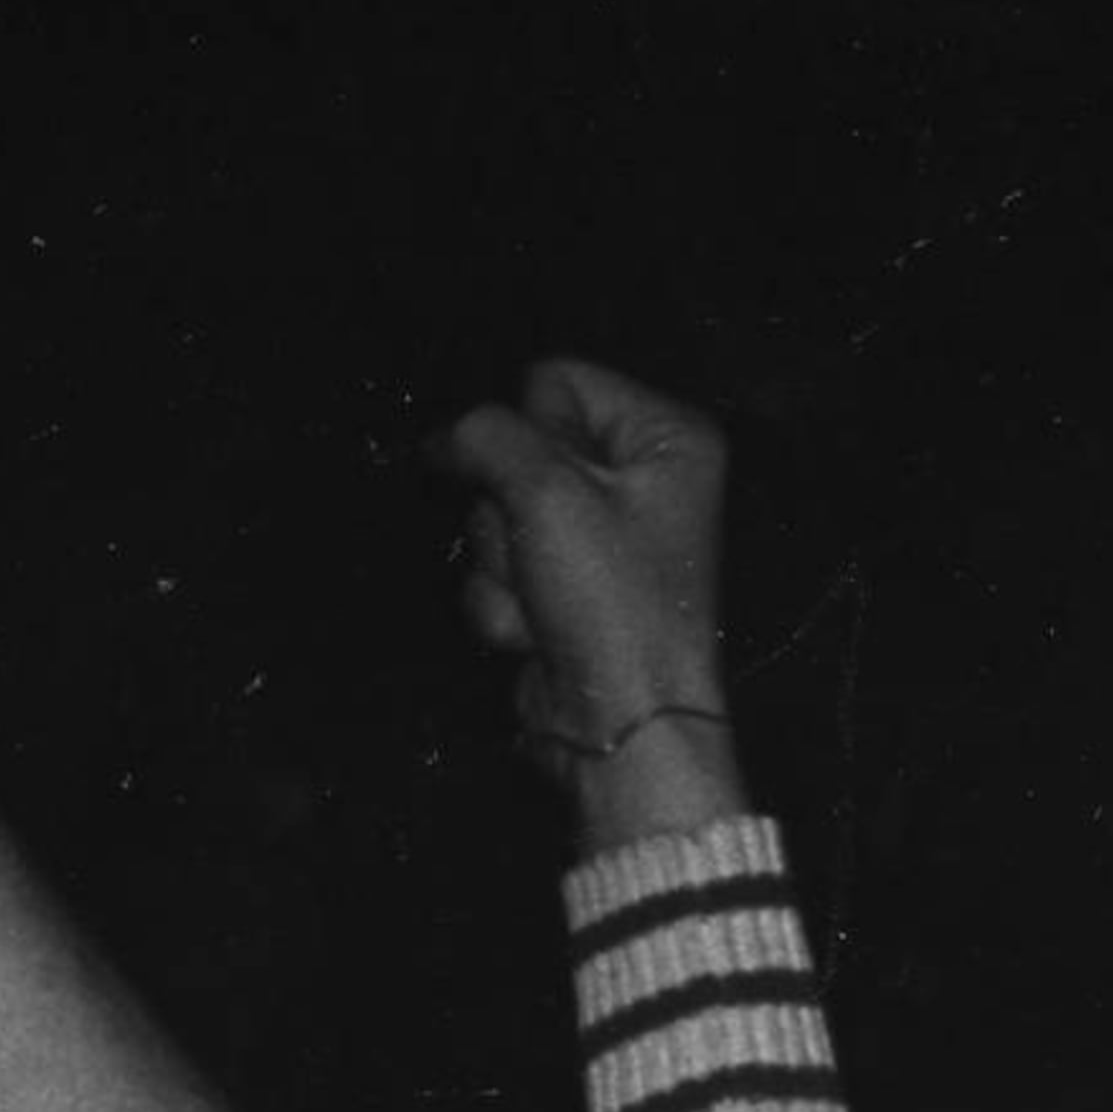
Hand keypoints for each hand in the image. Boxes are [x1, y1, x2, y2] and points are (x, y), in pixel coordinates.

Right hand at [440, 359, 741, 850]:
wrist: (622, 731)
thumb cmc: (613, 608)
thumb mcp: (546, 491)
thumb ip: (486, 435)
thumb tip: (447, 436)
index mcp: (664, 437)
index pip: (555, 380)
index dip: (530, 431)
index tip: (549, 487)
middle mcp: (639, 482)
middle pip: (518, 451)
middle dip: (513, 513)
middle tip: (544, 555)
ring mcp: (596, 542)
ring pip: (497, 516)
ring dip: (505, 567)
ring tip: (546, 604)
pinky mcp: (563, 594)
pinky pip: (499, 572)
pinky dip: (506, 607)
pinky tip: (540, 635)